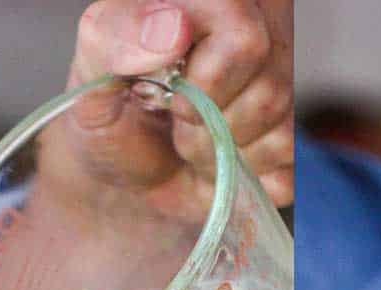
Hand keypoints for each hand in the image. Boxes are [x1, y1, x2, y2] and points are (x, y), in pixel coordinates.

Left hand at [64, 0, 292, 206]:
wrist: (126, 181)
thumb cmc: (112, 117)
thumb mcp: (91, 74)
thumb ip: (116, 38)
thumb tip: (174, 30)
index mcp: (207, 1)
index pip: (241, 25)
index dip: (209, 76)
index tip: (172, 93)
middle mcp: (255, 30)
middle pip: (269, 77)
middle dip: (213, 117)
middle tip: (179, 119)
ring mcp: (279, 83)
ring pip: (280, 119)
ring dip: (224, 149)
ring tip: (194, 139)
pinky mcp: (289, 139)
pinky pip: (286, 162)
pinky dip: (244, 176)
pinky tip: (219, 162)